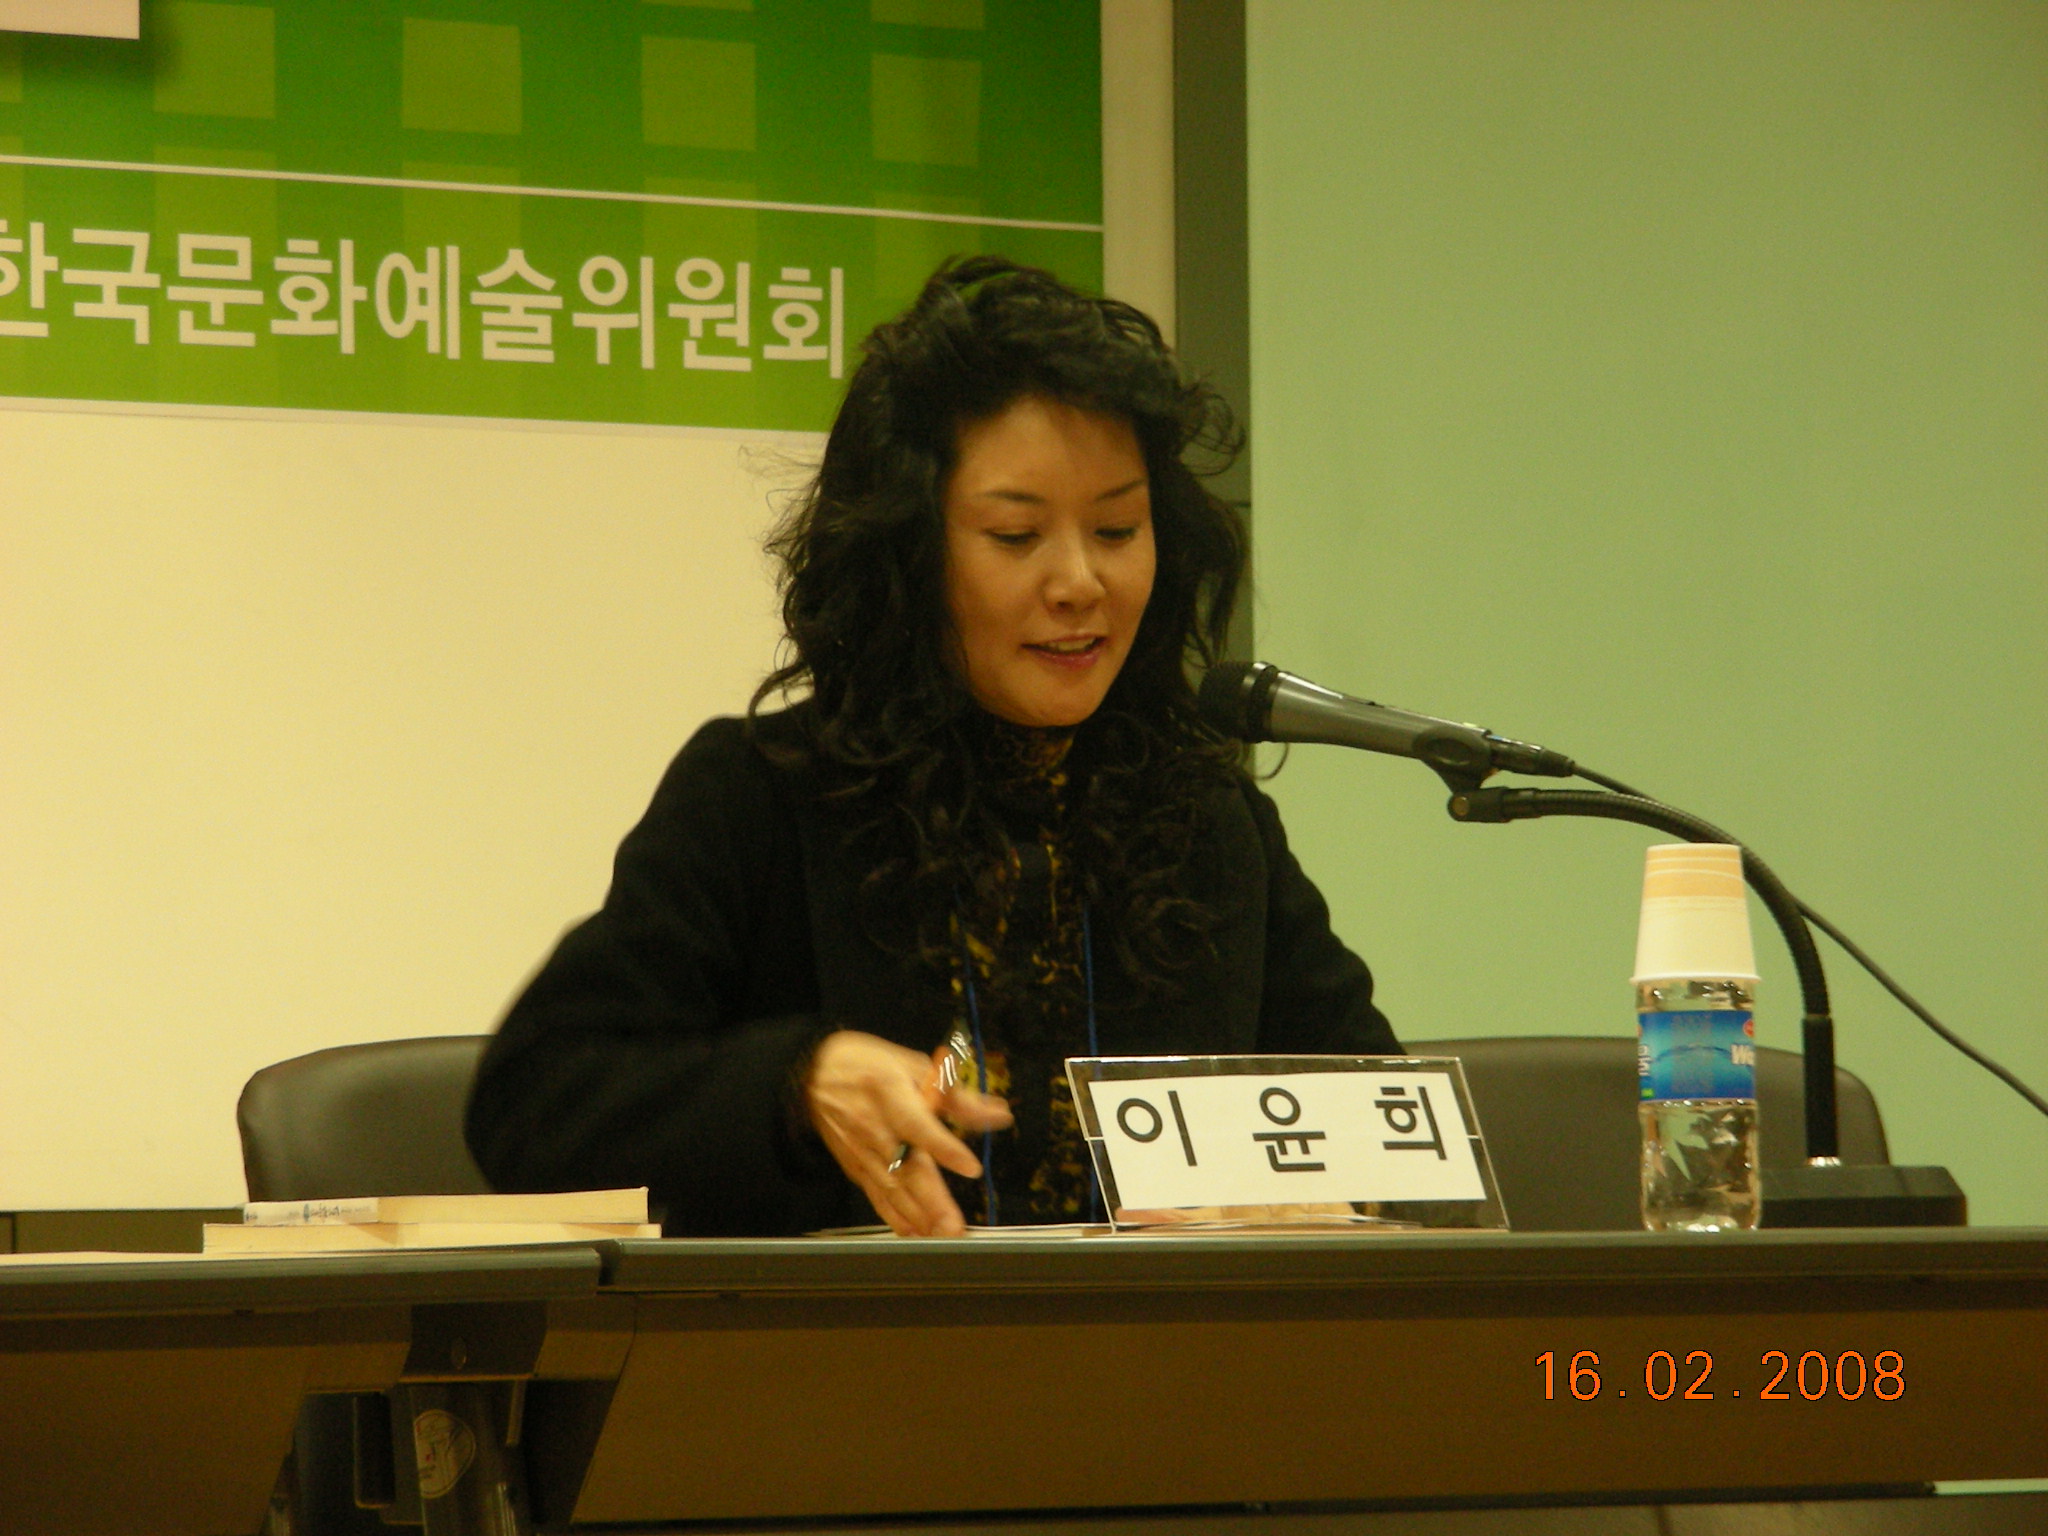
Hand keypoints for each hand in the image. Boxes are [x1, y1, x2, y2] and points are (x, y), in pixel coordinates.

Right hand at [804, 1030, 1011, 1235]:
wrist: (811, 1073)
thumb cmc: (867, 1064)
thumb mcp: (913, 1065)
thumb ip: (957, 1095)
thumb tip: (997, 1113)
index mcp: (892, 1095)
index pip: (920, 1126)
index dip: (945, 1148)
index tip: (970, 1167)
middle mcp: (876, 1128)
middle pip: (906, 1169)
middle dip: (932, 1201)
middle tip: (954, 1226)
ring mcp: (863, 1152)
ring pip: (892, 1189)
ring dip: (918, 1216)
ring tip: (941, 1236)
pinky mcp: (854, 1167)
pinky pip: (876, 1195)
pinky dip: (894, 1216)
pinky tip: (913, 1232)